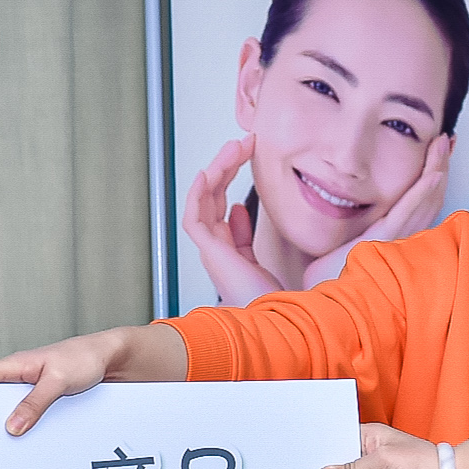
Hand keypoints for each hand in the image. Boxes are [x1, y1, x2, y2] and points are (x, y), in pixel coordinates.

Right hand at [0, 326, 186, 436]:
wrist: (109, 358)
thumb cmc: (84, 359)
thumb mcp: (60, 382)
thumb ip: (35, 403)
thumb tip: (12, 426)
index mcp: (14, 366)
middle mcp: (15, 375)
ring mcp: (24, 386)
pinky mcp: (36, 396)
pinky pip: (14, 410)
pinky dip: (6, 421)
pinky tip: (2, 436)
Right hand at [182, 138, 286, 304]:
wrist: (274, 325)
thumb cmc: (272, 302)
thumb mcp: (265, 259)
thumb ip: (248, 235)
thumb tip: (241, 208)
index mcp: (229, 250)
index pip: (223, 206)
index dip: (232, 178)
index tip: (248, 157)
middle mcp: (217, 249)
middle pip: (213, 198)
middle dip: (226, 166)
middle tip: (243, 143)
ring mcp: (212, 251)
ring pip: (204, 201)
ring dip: (216, 171)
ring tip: (232, 147)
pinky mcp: (211, 254)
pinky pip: (194, 220)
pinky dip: (197, 196)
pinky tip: (208, 174)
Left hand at [303, 135, 454, 286]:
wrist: (325, 308)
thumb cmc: (331, 283)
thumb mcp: (343, 250)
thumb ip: (352, 233)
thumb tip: (348, 211)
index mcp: (393, 238)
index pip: (420, 203)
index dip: (433, 177)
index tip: (438, 152)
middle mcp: (401, 239)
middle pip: (429, 198)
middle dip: (440, 165)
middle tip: (448, 139)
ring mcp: (396, 240)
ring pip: (424, 200)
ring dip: (436, 169)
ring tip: (444, 143)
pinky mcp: (384, 240)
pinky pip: (407, 212)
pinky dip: (422, 192)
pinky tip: (433, 174)